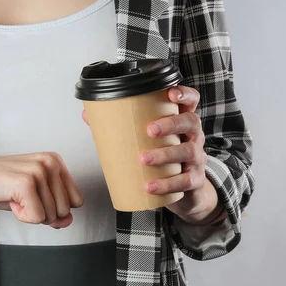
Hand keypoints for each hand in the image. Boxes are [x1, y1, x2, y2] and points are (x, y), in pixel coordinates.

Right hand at [0, 152, 83, 228]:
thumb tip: (68, 222)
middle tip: (19, 197)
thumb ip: (54, 209)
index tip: (31, 196)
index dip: (53, 208)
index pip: (76, 201)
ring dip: (28, 214)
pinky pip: (36, 218)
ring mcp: (38, 171)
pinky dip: (21, 216)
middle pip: (65, 211)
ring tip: (12, 196)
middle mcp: (50, 162)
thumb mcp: (31, 197)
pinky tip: (9, 200)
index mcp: (55, 161)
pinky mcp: (25, 183)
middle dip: (41, 213)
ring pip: (51, 216)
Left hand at [82, 85, 221, 223]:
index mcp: (181, 122)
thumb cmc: (163, 159)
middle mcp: (193, 136)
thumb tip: (88, 115)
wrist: (185, 193)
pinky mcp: (194, 180)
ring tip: (143, 159)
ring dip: (165, 155)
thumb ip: (120, 127)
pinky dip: (167, 184)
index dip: (185, 94)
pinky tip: (150, 187)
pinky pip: (184, 181)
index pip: (191, 101)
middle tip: (149, 130)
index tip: (171, 93)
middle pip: (190, 122)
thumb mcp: (147, 142)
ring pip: (187, 151)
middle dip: (170, 124)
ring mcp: (196, 158)